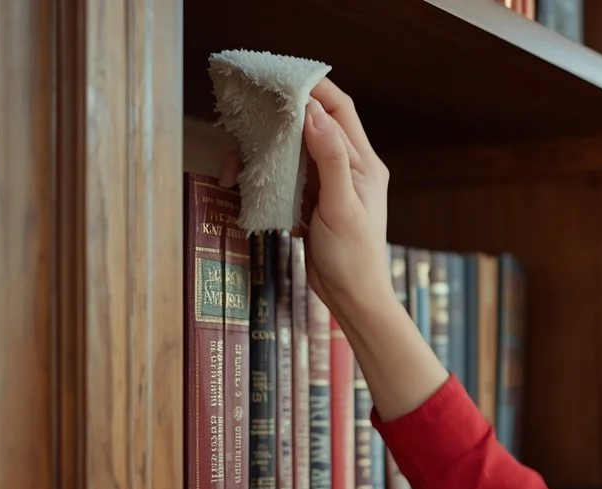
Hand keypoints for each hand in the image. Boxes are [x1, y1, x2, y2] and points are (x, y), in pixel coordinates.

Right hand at [218, 77, 391, 312]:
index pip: (339, 109)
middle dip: (280, 115)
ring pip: (293, 149)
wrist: (351, 298)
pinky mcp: (310, 199)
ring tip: (238, 160)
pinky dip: (263, 174)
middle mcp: (347, 167)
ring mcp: (327, 183)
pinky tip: (243, 183)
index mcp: (363, 163)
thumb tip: (313, 113)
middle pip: (312, 123)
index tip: (281, 78)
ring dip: (265, 148)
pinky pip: (284, 175)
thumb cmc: (354, 257)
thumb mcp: (341, 206)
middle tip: (248, 112)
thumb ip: (330, 158)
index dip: (313, 88)